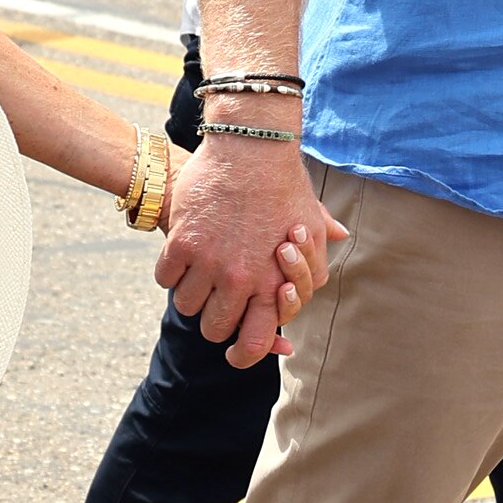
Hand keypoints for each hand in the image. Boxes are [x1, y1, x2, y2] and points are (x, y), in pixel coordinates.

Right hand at [157, 134, 344, 368]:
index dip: (243, 355)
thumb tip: (336, 254)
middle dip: (213, 319)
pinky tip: (180, 257)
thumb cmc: (284, 186)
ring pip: (186, 305)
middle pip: (213, 329)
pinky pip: (165, 278)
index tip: (234, 351)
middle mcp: (241, 281)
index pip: (254, 343)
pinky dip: (170, 272)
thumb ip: (317, 256)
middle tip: (215, 299)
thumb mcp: (312, 225)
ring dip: (191, 294)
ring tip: (198, 273)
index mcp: (272, 284)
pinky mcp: (183, 243)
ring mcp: (209, 264)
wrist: (251, 147)